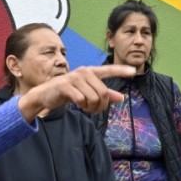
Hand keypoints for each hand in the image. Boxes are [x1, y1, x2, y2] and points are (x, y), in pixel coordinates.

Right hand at [18, 64, 135, 119]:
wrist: (47, 95)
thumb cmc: (70, 93)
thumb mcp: (88, 93)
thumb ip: (105, 95)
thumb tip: (122, 98)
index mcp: (91, 72)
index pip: (108, 70)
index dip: (121, 71)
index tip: (134, 71)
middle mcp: (84, 72)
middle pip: (103, 92)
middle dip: (100, 105)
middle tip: (93, 109)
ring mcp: (74, 77)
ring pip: (93, 97)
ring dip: (90, 107)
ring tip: (84, 106)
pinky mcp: (65, 85)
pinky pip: (81, 100)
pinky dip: (81, 106)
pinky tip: (78, 105)